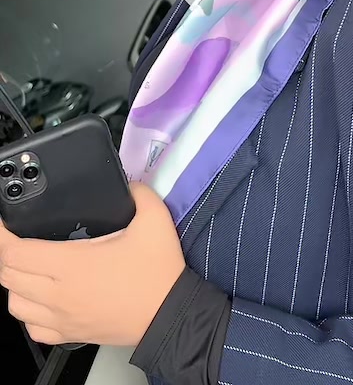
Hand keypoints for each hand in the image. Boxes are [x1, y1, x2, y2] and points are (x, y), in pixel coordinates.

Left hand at [0, 183, 184, 347]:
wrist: (171, 316)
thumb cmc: (159, 274)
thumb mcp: (154, 219)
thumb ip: (138, 192)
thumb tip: (126, 182)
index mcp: (73, 264)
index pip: (16, 252)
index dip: (3, 234)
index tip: (5, 222)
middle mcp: (60, 294)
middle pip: (8, 276)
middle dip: (6, 253)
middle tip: (17, 237)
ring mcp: (63, 317)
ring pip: (15, 304)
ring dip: (15, 283)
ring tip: (28, 266)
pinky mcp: (71, 335)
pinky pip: (33, 329)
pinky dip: (29, 312)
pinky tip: (42, 298)